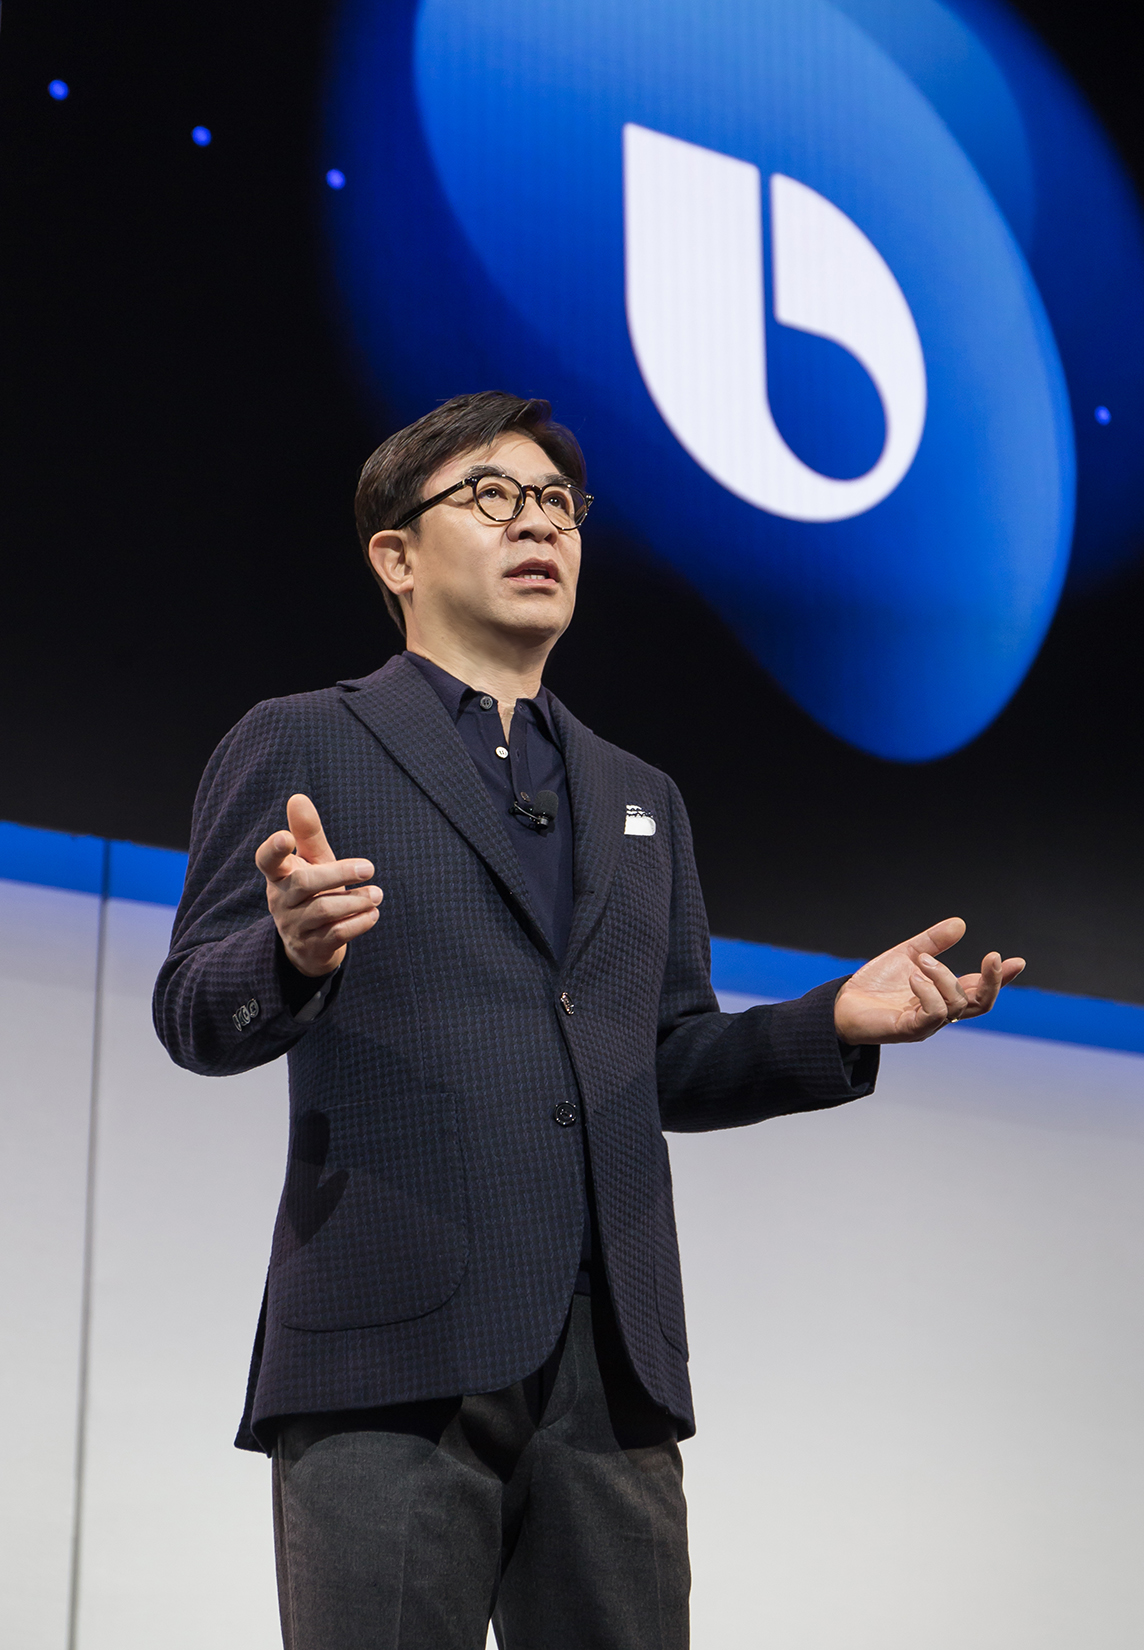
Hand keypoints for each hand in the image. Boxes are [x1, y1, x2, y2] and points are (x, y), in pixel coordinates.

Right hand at [254, 793, 381, 977]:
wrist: (312, 944)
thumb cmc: (314, 890)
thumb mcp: (312, 862)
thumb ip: (307, 833)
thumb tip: (297, 797)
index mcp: (278, 875)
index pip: (266, 861)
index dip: (273, 849)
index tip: (285, 836)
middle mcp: (281, 900)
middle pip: (305, 883)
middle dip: (339, 873)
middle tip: (369, 867)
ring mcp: (294, 926)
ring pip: (323, 910)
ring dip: (356, 901)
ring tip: (377, 894)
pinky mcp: (312, 947)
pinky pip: (336, 934)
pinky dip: (358, 923)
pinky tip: (373, 913)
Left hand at [833, 917, 1024, 1044]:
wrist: (842, 1004)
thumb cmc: (876, 985)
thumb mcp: (907, 955)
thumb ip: (933, 942)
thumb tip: (960, 924)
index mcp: (943, 994)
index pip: (979, 987)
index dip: (999, 977)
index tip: (1017, 961)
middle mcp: (941, 1012)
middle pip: (981, 1003)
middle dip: (992, 981)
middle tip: (993, 955)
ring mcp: (927, 1023)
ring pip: (956, 1005)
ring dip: (944, 976)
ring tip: (922, 961)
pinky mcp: (909, 1030)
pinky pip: (933, 1015)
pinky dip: (929, 992)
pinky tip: (915, 977)